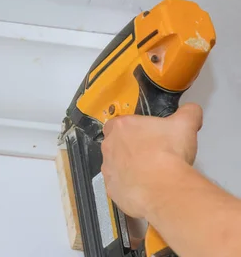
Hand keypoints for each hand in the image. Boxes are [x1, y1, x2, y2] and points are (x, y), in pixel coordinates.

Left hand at [101, 103, 202, 217]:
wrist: (163, 188)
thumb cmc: (170, 152)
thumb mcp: (185, 125)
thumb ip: (188, 113)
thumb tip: (192, 110)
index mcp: (121, 126)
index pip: (118, 124)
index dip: (132, 129)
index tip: (147, 137)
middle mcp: (108, 146)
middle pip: (114, 144)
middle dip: (128, 149)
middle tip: (150, 156)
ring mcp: (107, 169)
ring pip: (114, 166)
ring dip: (128, 169)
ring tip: (150, 175)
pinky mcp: (110, 189)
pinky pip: (118, 186)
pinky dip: (129, 187)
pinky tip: (145, 190)